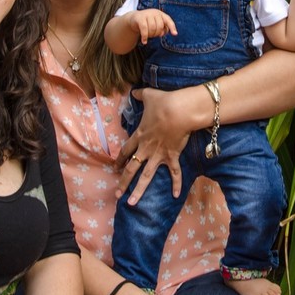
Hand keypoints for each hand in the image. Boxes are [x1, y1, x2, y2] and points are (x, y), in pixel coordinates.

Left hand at [116, 85, 204, 201]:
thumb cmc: (164, 103)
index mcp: (139, 136)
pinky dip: (176, 184)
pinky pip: (174, 173)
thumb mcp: (149, 95)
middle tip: (117, 194)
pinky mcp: (172, 156)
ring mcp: (159, 154)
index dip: (119, 160)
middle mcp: (146, 148)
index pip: (125, 151)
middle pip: (131, 168)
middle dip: (123, 182)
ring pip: (146, 176)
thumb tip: (134, 91)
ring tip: (131, 203)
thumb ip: (140, 95)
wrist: (179, 111)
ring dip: (138, 191)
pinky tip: (175, 196)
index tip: (115, 168)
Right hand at [129, 9, 176, 44]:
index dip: (172, 27)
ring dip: (150, 35)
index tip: (175, 34)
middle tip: (153, 35)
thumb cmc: (147, 23)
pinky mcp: (139, 18)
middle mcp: (154, 12)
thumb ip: (162, 28)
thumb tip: (162, 33)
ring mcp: (146, 14)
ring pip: (152, 28)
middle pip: (160, 26)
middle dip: (157, 34)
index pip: (168, 20)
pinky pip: (144, 29)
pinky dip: (145, 36)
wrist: (133, 19)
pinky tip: (144, 42)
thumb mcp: (156, 24)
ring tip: (148, 36)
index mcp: (160, 14)